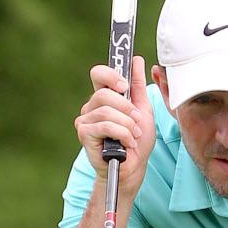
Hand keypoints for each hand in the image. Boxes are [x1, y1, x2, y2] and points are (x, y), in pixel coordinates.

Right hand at [74, 55, 154, 193]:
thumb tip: (137, 60)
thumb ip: (138, 86)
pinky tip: (126, 144)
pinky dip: (122, 134)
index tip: (124, 86)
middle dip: (127, 108)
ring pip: (106, 110)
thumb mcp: (143, 110)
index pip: (99, 74)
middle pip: (105, 93)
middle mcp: (92, 106)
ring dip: (127, 125)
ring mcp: (85, 119)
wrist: (134, 168)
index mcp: (105, 97)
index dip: (111, 74)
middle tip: (136, 121)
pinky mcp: (84, 133)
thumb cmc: (137, 141)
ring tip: (133, 136)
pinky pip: (104, 125)